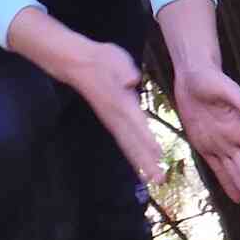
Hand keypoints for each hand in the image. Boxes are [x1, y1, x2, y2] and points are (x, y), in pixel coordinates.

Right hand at [63, 40, 165, 189]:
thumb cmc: (102, 60)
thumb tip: (131, 80)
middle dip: (147, 161)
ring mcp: (113, 121)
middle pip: (133, 142)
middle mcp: (117, 116)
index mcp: (121, 102)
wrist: (80, 64)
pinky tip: (143, 167)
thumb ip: (124, 71)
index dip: (147, 138)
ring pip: (129, 146)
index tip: (159, 154)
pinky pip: (126, 143)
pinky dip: (135, 156)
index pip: (136, 122)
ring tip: (155, 180)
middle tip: (160, 180)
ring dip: (142, 164)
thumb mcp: (116, 59)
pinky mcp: (113, 122)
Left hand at [173, 64, 239, 212]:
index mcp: (239, 128)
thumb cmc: (207, 77)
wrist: (192, 74)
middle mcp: (232, 140)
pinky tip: (237, 198)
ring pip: (236, 174)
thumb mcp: (222, 86)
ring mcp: (219, 144)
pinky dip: (228, 184)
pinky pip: (218, 170)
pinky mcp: (205, 145)